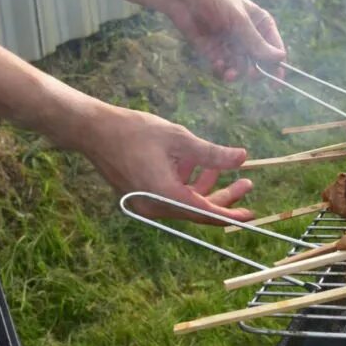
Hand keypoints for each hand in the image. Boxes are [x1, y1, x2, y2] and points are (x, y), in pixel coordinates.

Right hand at [80, 106, 254, 222]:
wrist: (94, 131)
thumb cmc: (134, 131)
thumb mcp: (178, 138)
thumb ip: (211, 153)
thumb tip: (241, 158)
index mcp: (165, 195)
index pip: (205, 213)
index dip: (231, 213)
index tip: (252, 213)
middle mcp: (155, 207)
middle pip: (198, 210)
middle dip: (223, 197)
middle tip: (247, 183)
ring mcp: (146, 203)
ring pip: (185, 201)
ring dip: (204, 186)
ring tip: (222, 166)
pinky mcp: (141, 196)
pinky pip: (171, 196)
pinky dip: (186, 182)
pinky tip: (195, 162)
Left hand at [166, 0, 285, 81]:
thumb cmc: (215, 0)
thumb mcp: (239, 21)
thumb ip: (257, 43)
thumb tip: (280, 58)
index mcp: (260, 23)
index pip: (274, 48)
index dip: (277, 65)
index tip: (275, 81)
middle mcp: (247, 36)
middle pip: (259, 61)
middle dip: (255, 71)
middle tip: (252, 75)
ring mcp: (231, 45)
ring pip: (241, 68)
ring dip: (237, 73)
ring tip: (229, 74)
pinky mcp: (214, 52)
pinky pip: (223, 68)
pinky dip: (222, 70)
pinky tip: (217, 64)